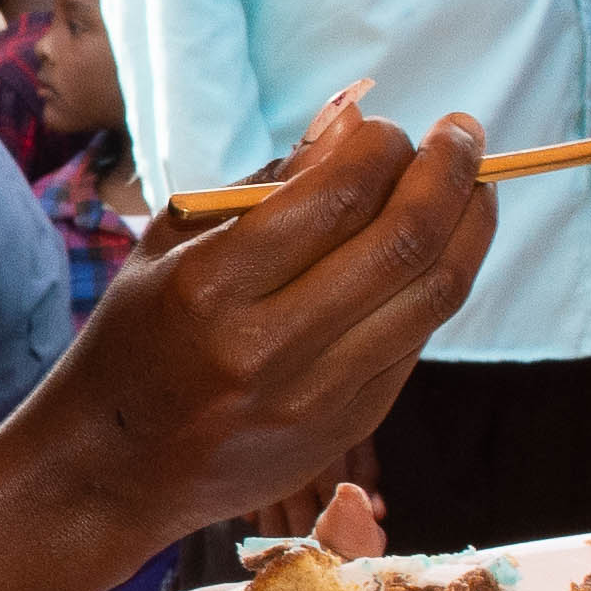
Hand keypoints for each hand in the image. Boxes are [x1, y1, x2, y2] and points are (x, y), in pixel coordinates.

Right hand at [47, 116, 489, 558]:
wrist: (114, 470)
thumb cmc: (138, 336)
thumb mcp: (173, 242)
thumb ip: (268, 183)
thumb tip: (356, 120)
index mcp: (211, 285)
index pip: (337, 195)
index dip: (383, 146)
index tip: (389, 127)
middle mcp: (267, 345)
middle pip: (402, 241)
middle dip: (448, 172)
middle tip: (463, 134)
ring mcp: (314, 397)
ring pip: (431, 296)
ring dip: (470, 227)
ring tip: (476, 186)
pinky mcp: (345, 429)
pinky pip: (415, 341)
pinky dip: (439, 284)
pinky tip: (441, 251)